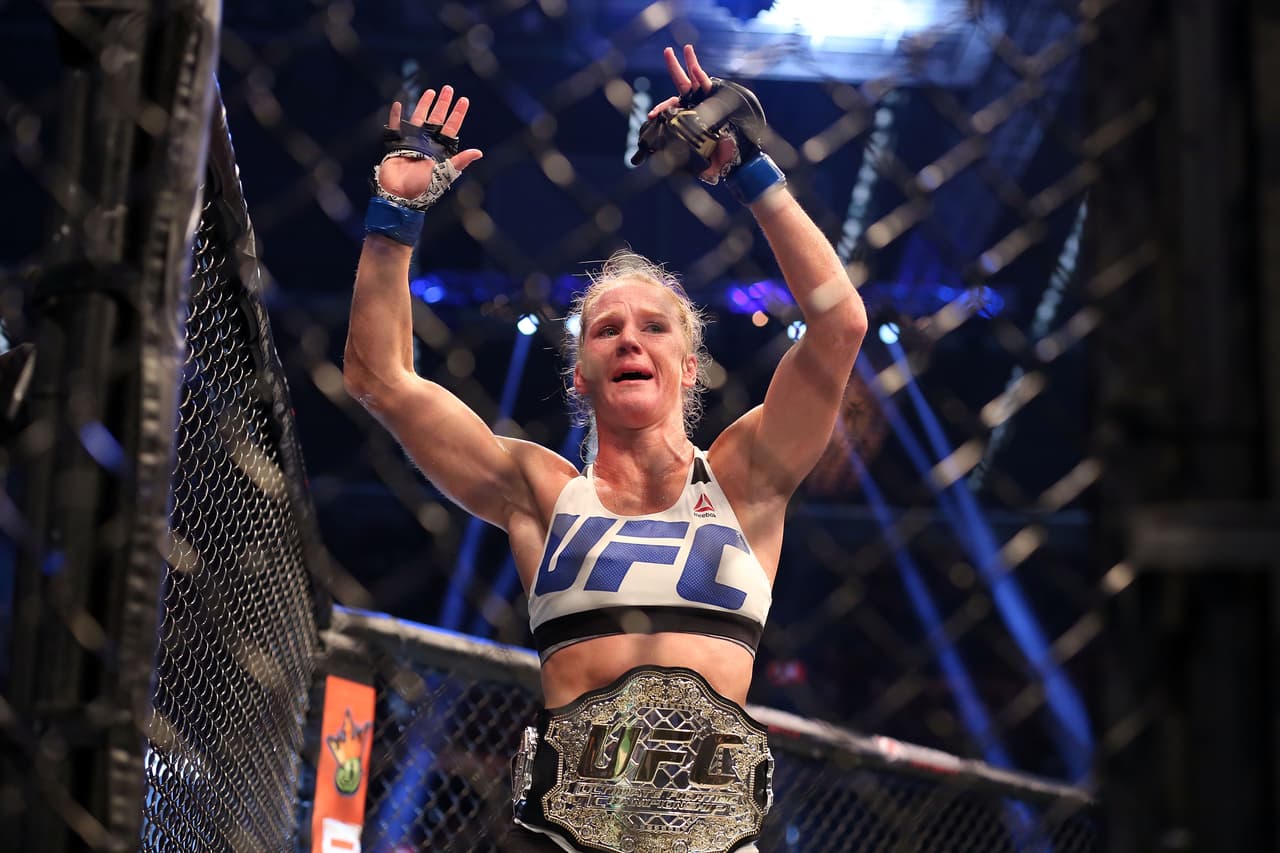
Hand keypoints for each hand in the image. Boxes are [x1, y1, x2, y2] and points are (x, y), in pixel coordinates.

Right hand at [379, 85, 483, 198]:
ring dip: (424, 105)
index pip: (451, 128)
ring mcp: (412, 142)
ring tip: (430, 92)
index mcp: (440, 150)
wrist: (400, 195)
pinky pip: (396, 127)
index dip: (457, 114)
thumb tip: (478, 152)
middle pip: (436, 119)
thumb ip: (459, 161)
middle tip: (448, 89)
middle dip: (443, 104)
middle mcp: (427, 143)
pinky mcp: (396, 144)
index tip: (464, 100)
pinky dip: (396, 116)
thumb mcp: (445, 174)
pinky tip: (399, 104)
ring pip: (419, 118)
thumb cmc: (424, 188)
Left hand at [649, 45, 737, 181]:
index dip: (662, 109)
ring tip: (685, 48)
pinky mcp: (718, 96)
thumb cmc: (720, 155)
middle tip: (667, 51)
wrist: (740, 153)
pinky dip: (700, 73)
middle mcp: (697, 104)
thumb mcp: (700, 158)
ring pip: (696, 78)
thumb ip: (689, 161)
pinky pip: (707, 83)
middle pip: (682, 84)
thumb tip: (675, 170)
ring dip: (690, 62)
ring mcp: (707, 98)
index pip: (673, 108)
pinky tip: (694, 64)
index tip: (650, 115)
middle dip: (674, 67)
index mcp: (690, 116)